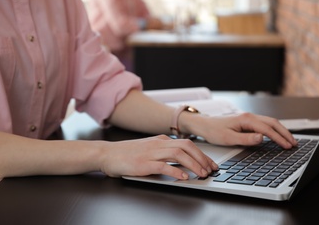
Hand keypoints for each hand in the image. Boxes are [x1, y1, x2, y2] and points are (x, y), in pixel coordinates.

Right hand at [98, 135, 217, 179]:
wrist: (107, 154)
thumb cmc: (127, 153)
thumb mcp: (149, 147)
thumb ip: (164, 151)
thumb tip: (182, 160)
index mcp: (161, 140)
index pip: (187, 144)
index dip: (202, 154)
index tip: (210, 163)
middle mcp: (158, 144)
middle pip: (186, 147)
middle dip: (202, 158)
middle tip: (211, 170)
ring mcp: (151, 153)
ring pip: (178, 155)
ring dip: (193, 164)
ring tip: (201, 174)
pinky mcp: (143, 163)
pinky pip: (163, 166)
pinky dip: (176, 171)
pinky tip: (183, 177)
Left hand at [188, 113, 296, 148]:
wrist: (204, 124)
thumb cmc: (214, 131)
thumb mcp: (228, 138)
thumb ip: (246, 139)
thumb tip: (262, 138)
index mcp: (246, 119)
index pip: (267, 129)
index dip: (279, 138)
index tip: (287, 146)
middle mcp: (250, 116)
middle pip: (273, 123)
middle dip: (285, 133)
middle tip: (294, 144)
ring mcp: (249, 118)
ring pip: (270, 122)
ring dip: (281, 131)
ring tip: (290, 140)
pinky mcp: (248, 121)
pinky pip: (265, 124)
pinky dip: (275, 130)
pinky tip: (278, 136)